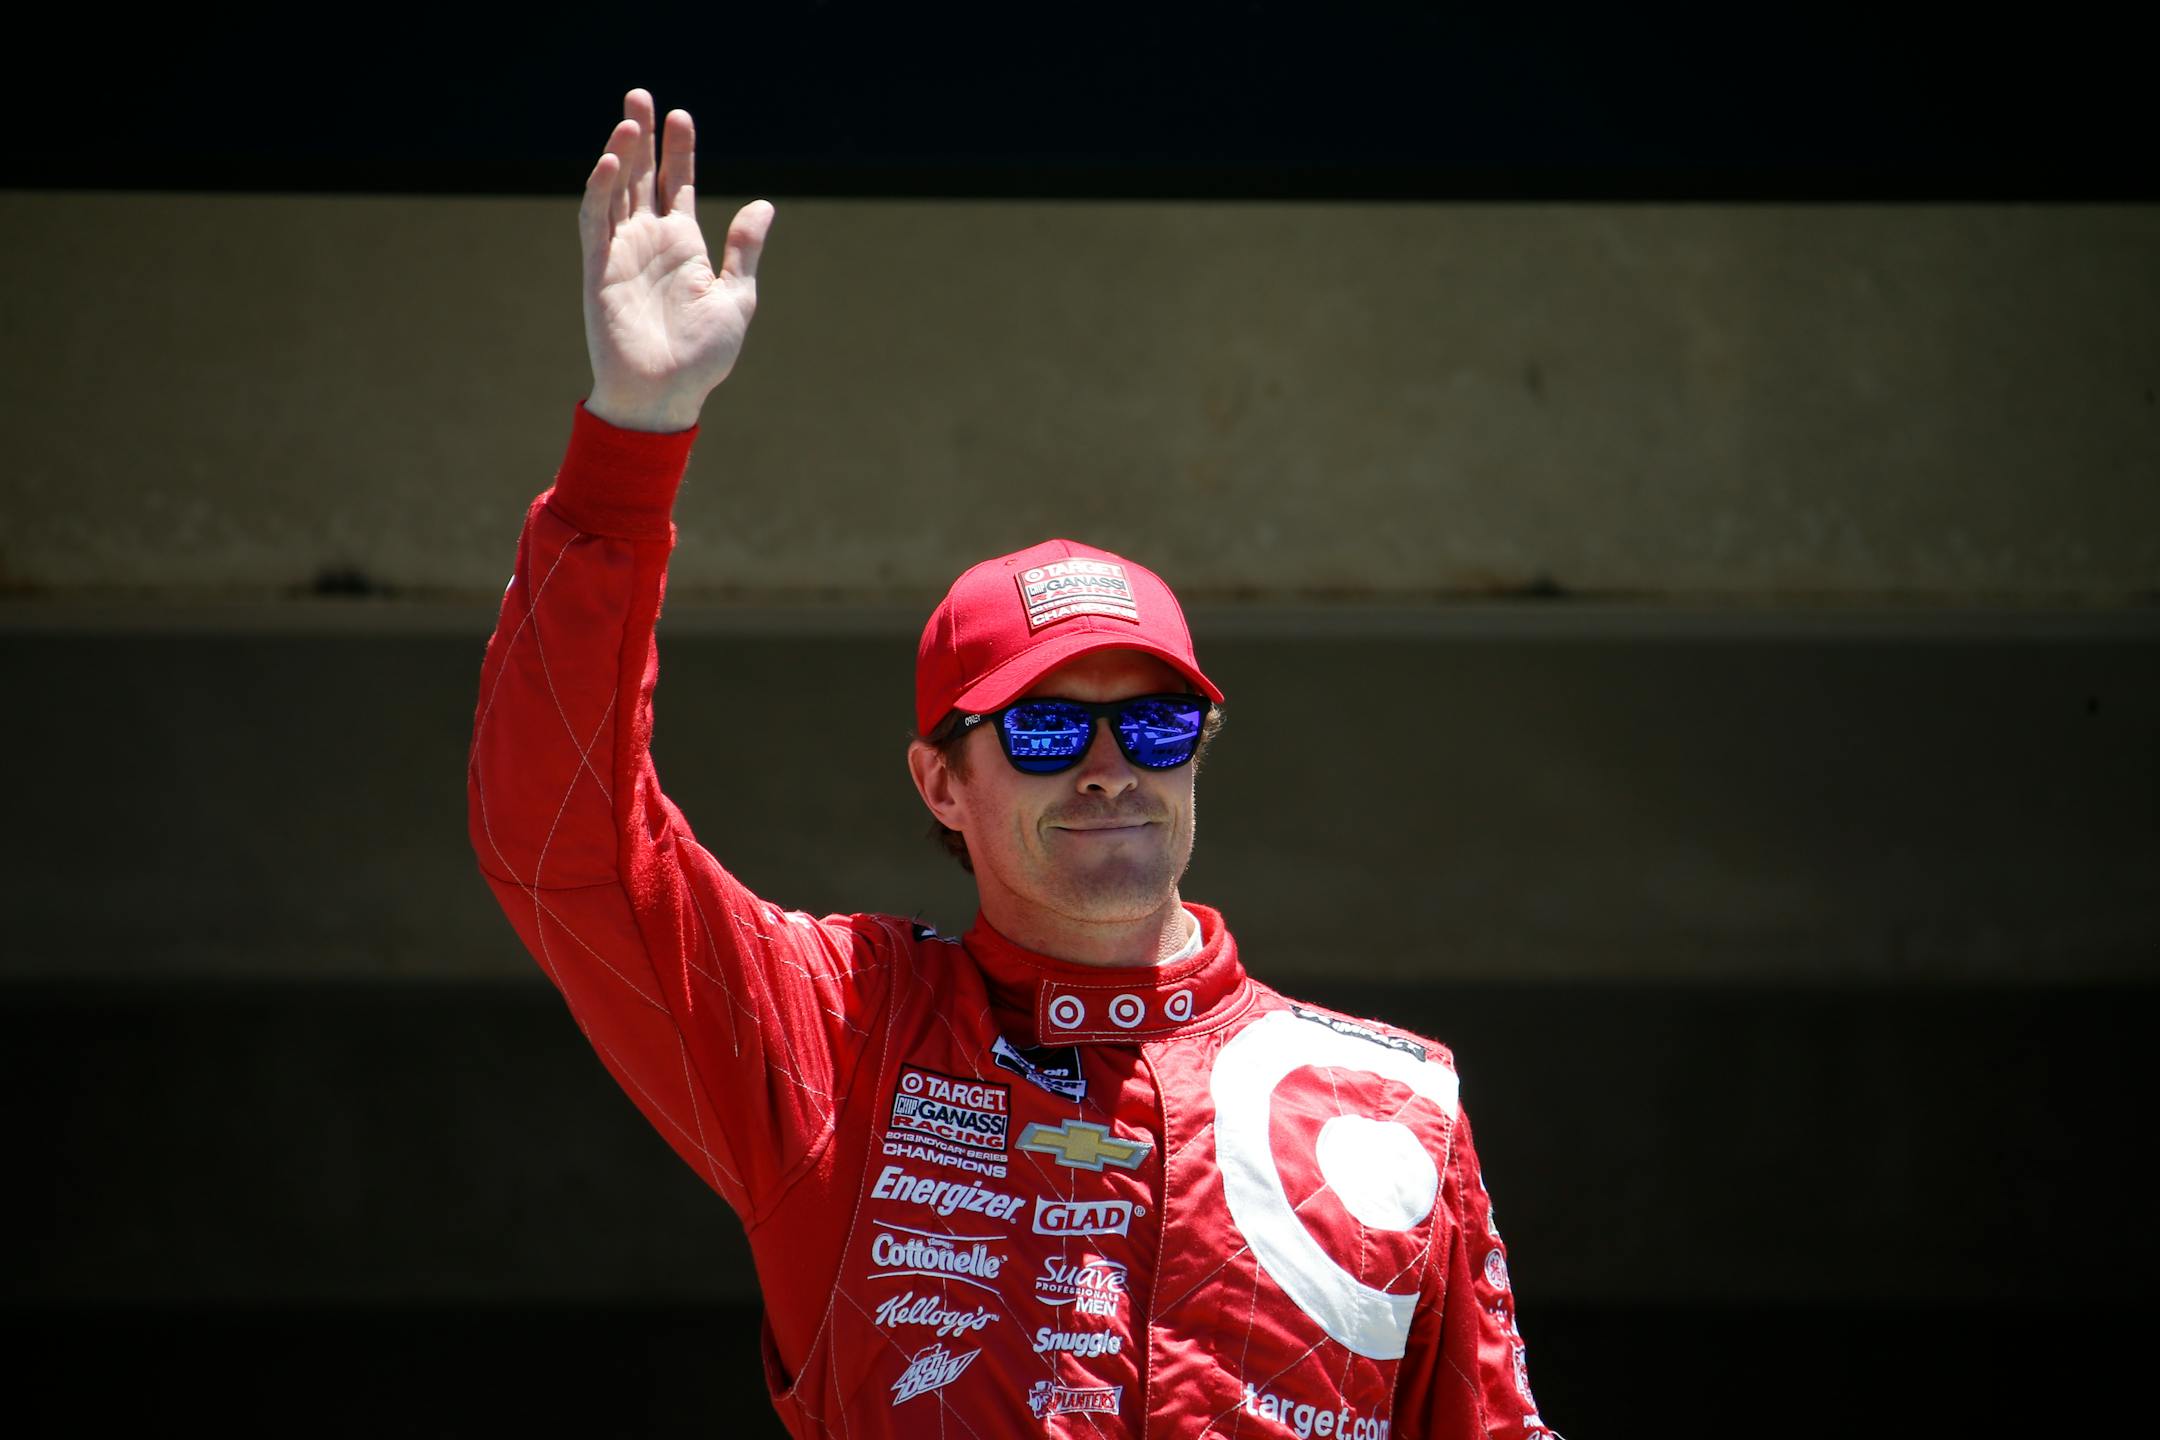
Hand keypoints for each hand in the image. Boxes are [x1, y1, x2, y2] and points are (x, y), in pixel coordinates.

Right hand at [579, 89, 773, 431]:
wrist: (666, 395)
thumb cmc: (702, 357)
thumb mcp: (735, 296)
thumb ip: (744, 249)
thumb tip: (764, 205)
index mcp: (683, 246)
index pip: (678, 185)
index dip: (678, 151)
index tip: (681, 116)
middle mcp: (650, 242)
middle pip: (642, 177)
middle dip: (642, 137)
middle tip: (641, 96)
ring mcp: (622, 252)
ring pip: (617, 190)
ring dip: (620, 154)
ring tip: (630, 119)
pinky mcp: (598, 268)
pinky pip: (595, 221)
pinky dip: (600, 190)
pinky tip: (612, 162)